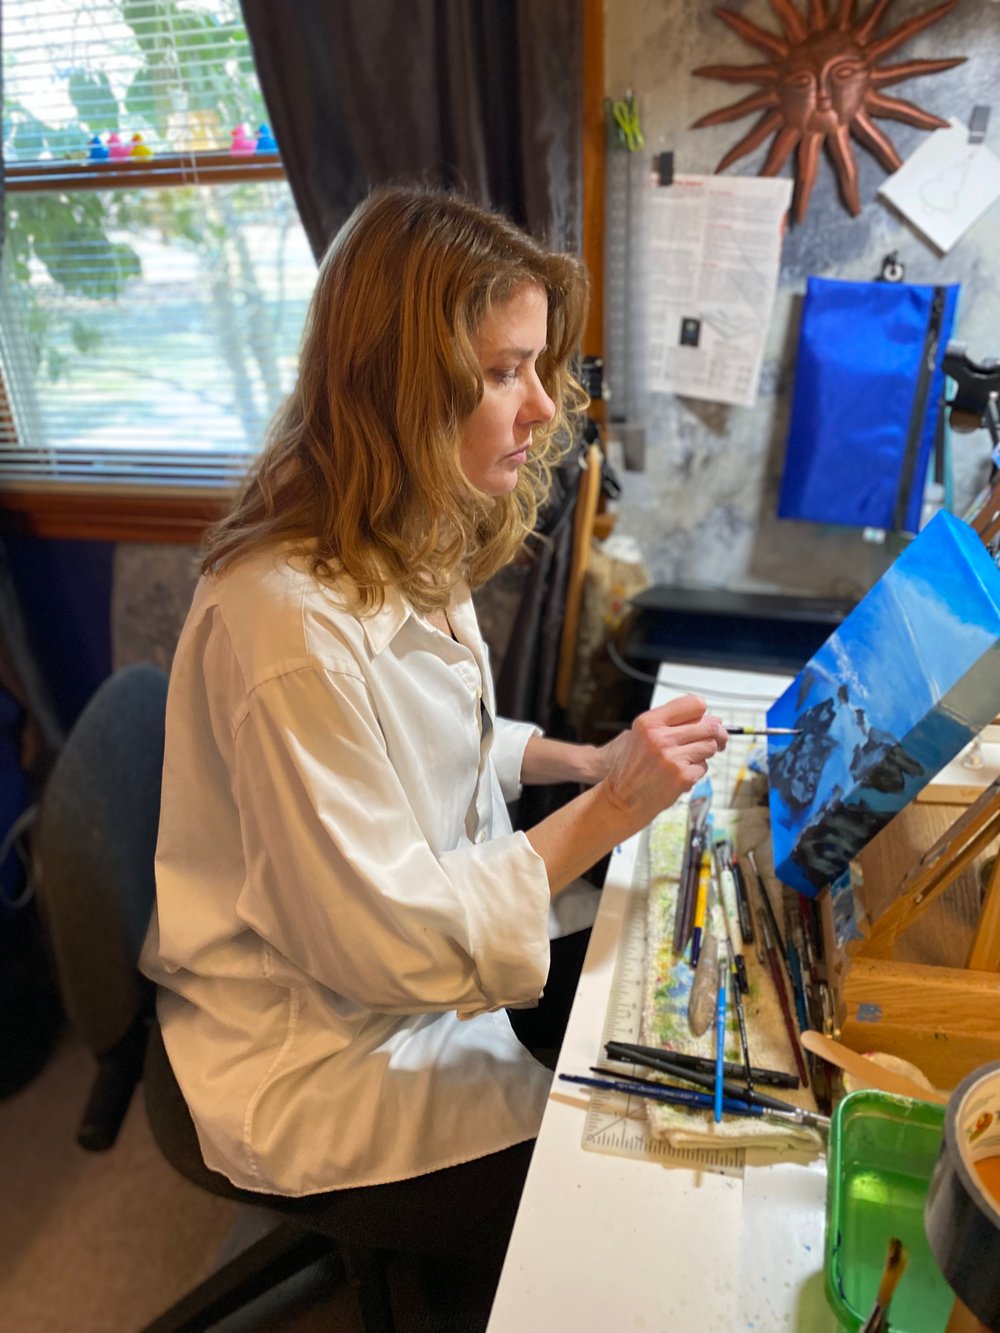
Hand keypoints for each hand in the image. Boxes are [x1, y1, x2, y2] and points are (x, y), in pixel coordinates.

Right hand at [596, 694, 725, 831]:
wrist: (620, 798)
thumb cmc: (632, 767)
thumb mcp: (642, 734)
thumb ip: (672, 723)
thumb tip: (713, 720)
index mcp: (649, 722)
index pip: (694, 704)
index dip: (702, 713)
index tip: (704, 719)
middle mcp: (660, 738)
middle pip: (708, 726)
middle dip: (716, 733)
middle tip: (716, 738)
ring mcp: (672, 758)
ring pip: (710, 746)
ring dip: (705, 753)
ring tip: (689, 758)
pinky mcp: (682, 777)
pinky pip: (704, 767)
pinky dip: (696, 771)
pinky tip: (681, 773)